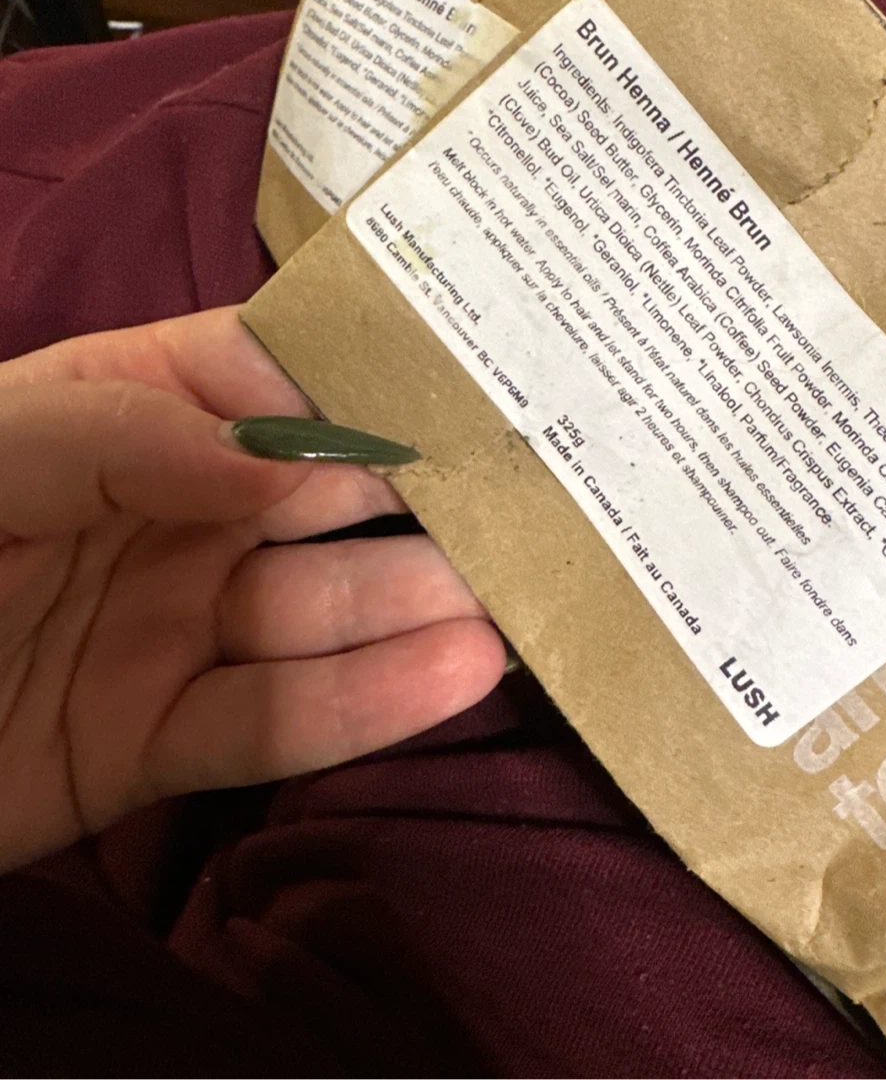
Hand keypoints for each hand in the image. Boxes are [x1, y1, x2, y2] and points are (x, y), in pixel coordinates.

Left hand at [0, 307, 503, 870]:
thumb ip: (119, 433)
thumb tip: (279, 459)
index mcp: (118, 414)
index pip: (262, 378)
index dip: (358, 381)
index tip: (465, 388)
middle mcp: (165, 513)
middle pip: (314, 498)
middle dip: (420, 498)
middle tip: (537, 501)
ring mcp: (167, 626)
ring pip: (315, 608)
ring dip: (416, 601)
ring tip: (514, 598)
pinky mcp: (155, 738)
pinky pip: (273, 718)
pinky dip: (365, 702)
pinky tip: (456, 675)